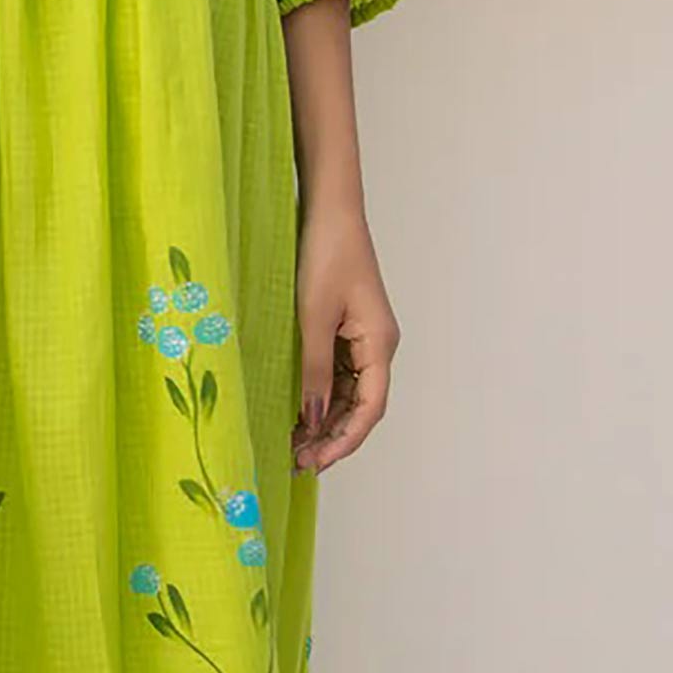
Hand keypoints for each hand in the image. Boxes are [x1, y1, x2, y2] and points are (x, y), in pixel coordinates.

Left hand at [291, 199, 399, 473]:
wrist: (329, 211)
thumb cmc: (325, 255)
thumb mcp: (313, 317)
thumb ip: (314, 370)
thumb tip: (313, 419)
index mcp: (380, 343)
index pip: (371, 408)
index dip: (346, 440)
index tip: (317, 462)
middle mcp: (378, 346)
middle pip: (362, 407)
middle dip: (333, 437)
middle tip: (297, 462)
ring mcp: (363, 340)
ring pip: (349, 395)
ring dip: (324, 421)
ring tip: (292, 445)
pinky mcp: (346, 331)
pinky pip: (337, 376)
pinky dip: (320, 398)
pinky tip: (296, 413)